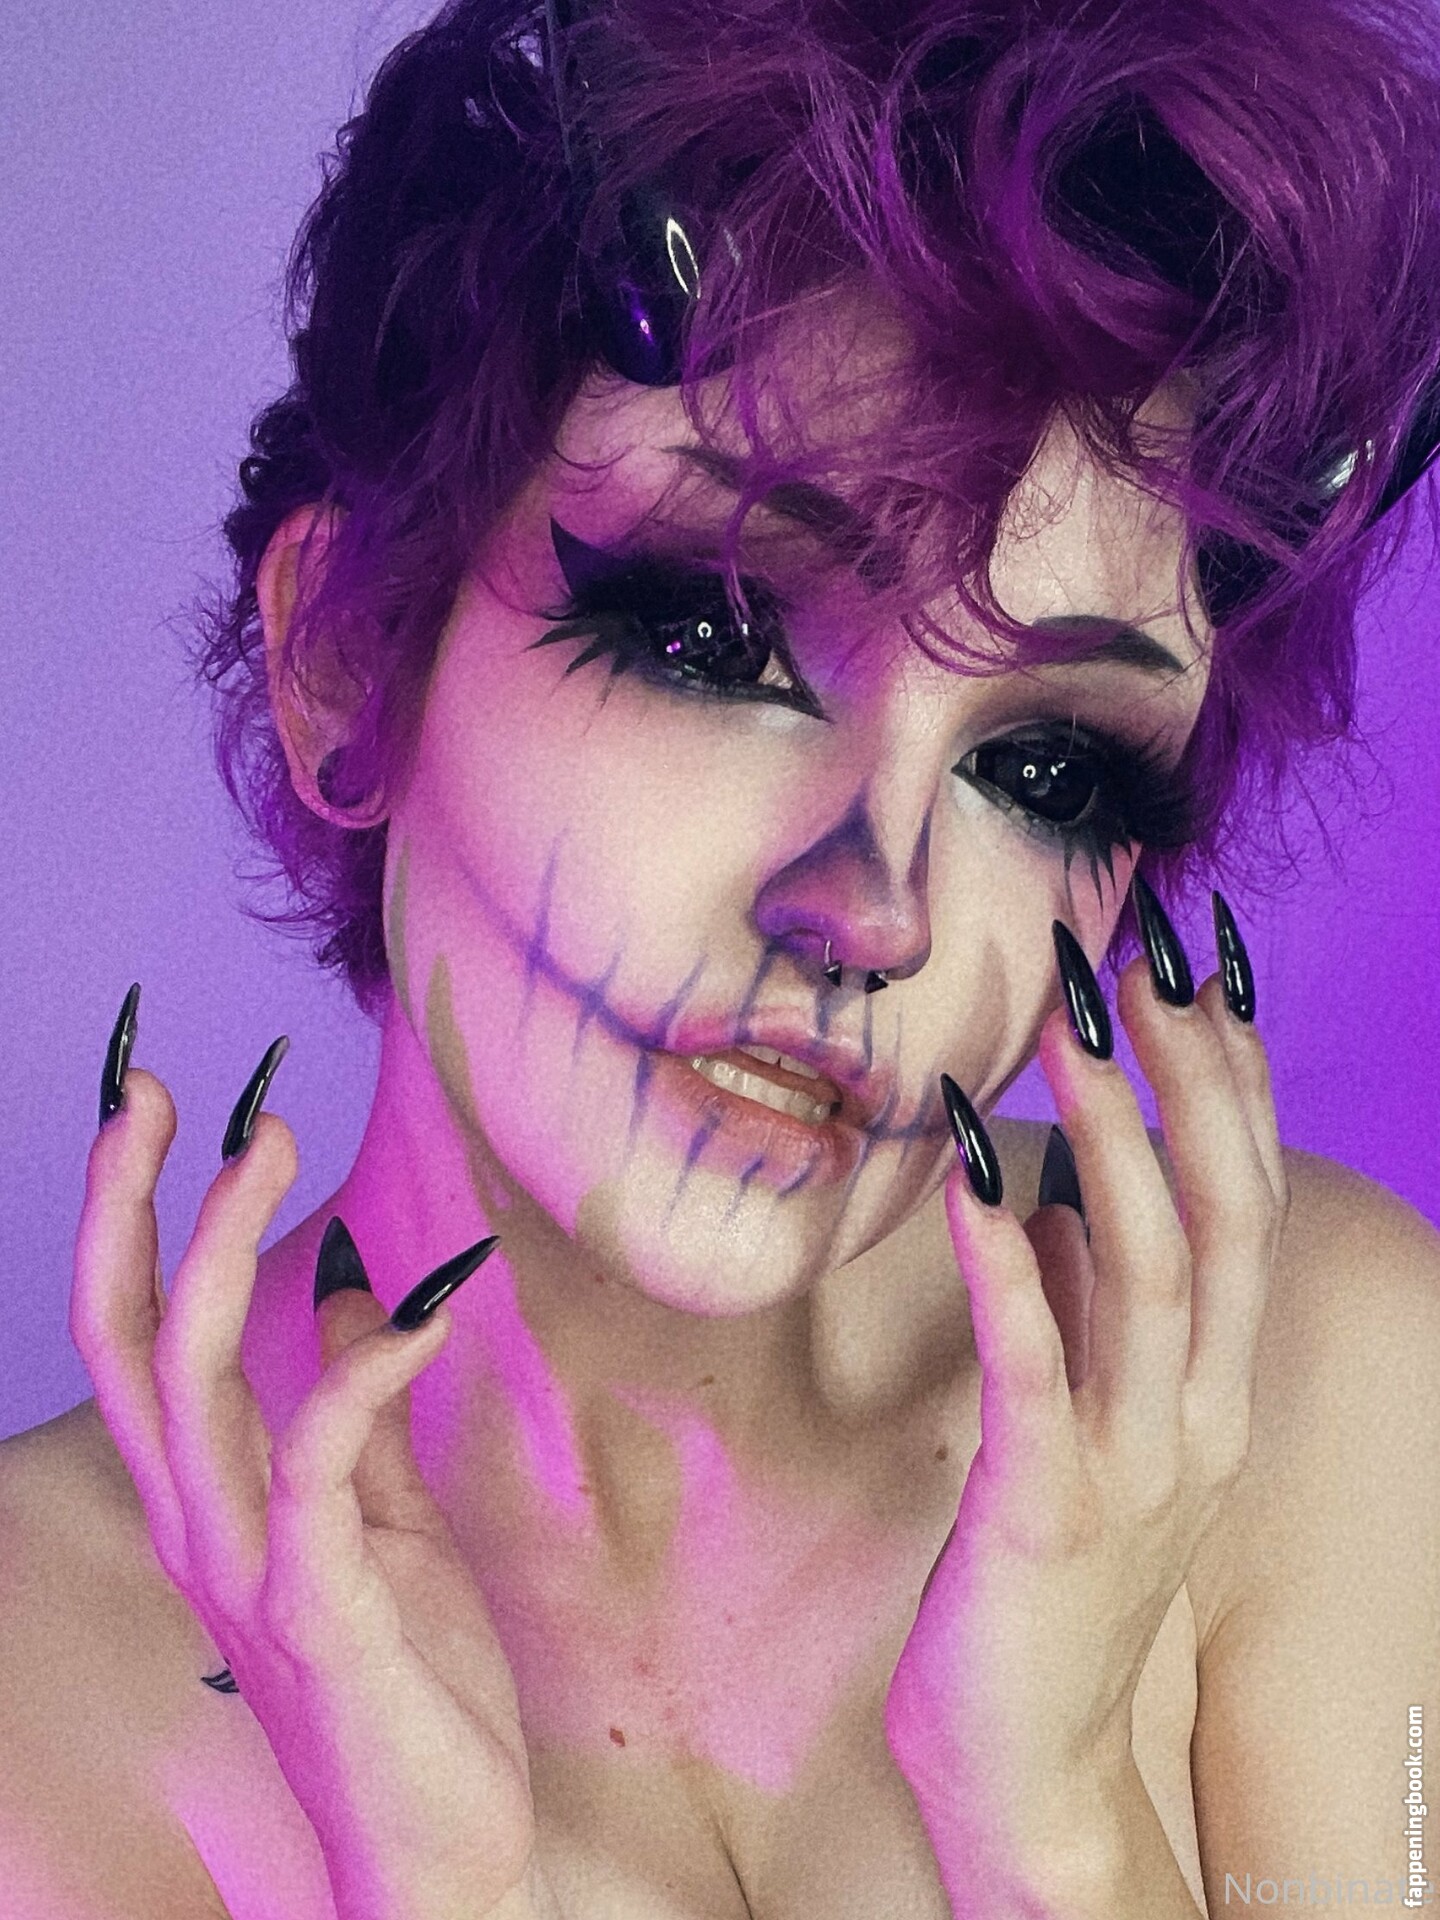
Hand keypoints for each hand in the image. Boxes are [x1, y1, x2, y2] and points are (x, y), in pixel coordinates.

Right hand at [73, 1009, 546, 1919]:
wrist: (442, 1842)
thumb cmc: (409, 1677)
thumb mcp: (382, 1516)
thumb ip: (352, 1411)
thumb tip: (343, 1287)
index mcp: (211, 1498)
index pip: (134, 1336)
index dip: (131, 1219)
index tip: (160, 1108)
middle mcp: (201, 1524)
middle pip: (126, 1340)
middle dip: (134, 1207)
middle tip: (170, 1092)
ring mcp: (248, 1568)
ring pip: (192, 1382)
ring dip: (225, 1249)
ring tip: (270, 1145)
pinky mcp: (318, 1607)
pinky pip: (314, 1465)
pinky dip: (354, 1375)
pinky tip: (412, 1314)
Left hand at [885, 903, 1287, 1882]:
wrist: (1028, 1778)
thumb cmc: (1042, 1593)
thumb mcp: (1085, 1437)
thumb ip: (1086, 1324)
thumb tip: (1059, 1200)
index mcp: (1206, 1392)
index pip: (1242, 1208)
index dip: (1230, 1085)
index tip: (1194, 973)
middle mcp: (1195, 1418)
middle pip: (1218, 1214)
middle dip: (1188, 1076)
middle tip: (1141, 957)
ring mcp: (1133, 1466)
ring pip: (1145, 1268)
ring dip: (1112, 1132)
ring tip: (1067, 1024)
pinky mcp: (1050, 1509)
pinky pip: (1037, 1362)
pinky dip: (1012, 1261)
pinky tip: (978, 1172)